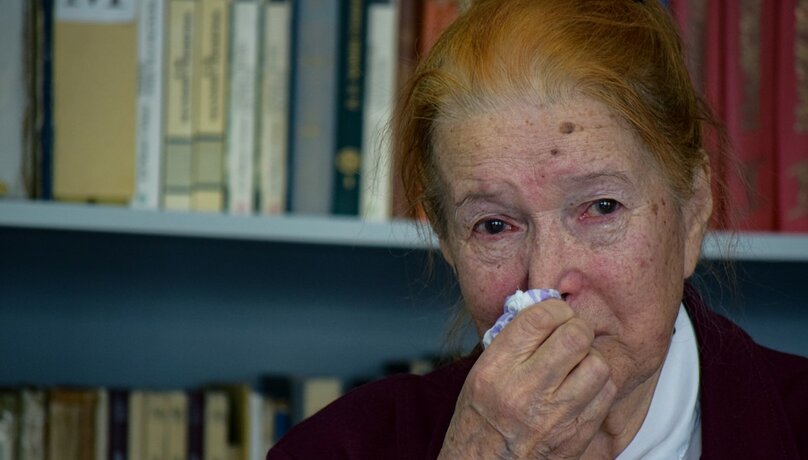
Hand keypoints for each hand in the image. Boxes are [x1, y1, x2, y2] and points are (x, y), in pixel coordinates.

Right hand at [439, 300, 617, 458]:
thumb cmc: (480, 417)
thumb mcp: (481, 372)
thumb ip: (511, 341)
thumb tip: (545, 310)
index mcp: (497, 369)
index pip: (539, 318)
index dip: (555, 308)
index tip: (555, 314)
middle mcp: (525, 390)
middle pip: (575, 336)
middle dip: (577, 329)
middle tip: (571, 335)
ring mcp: (554, 415)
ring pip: (598, 363)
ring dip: (591, 357)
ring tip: (578, 363)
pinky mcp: (576, 434)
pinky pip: (606, 393)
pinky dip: (599, 384)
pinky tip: (583, 386)